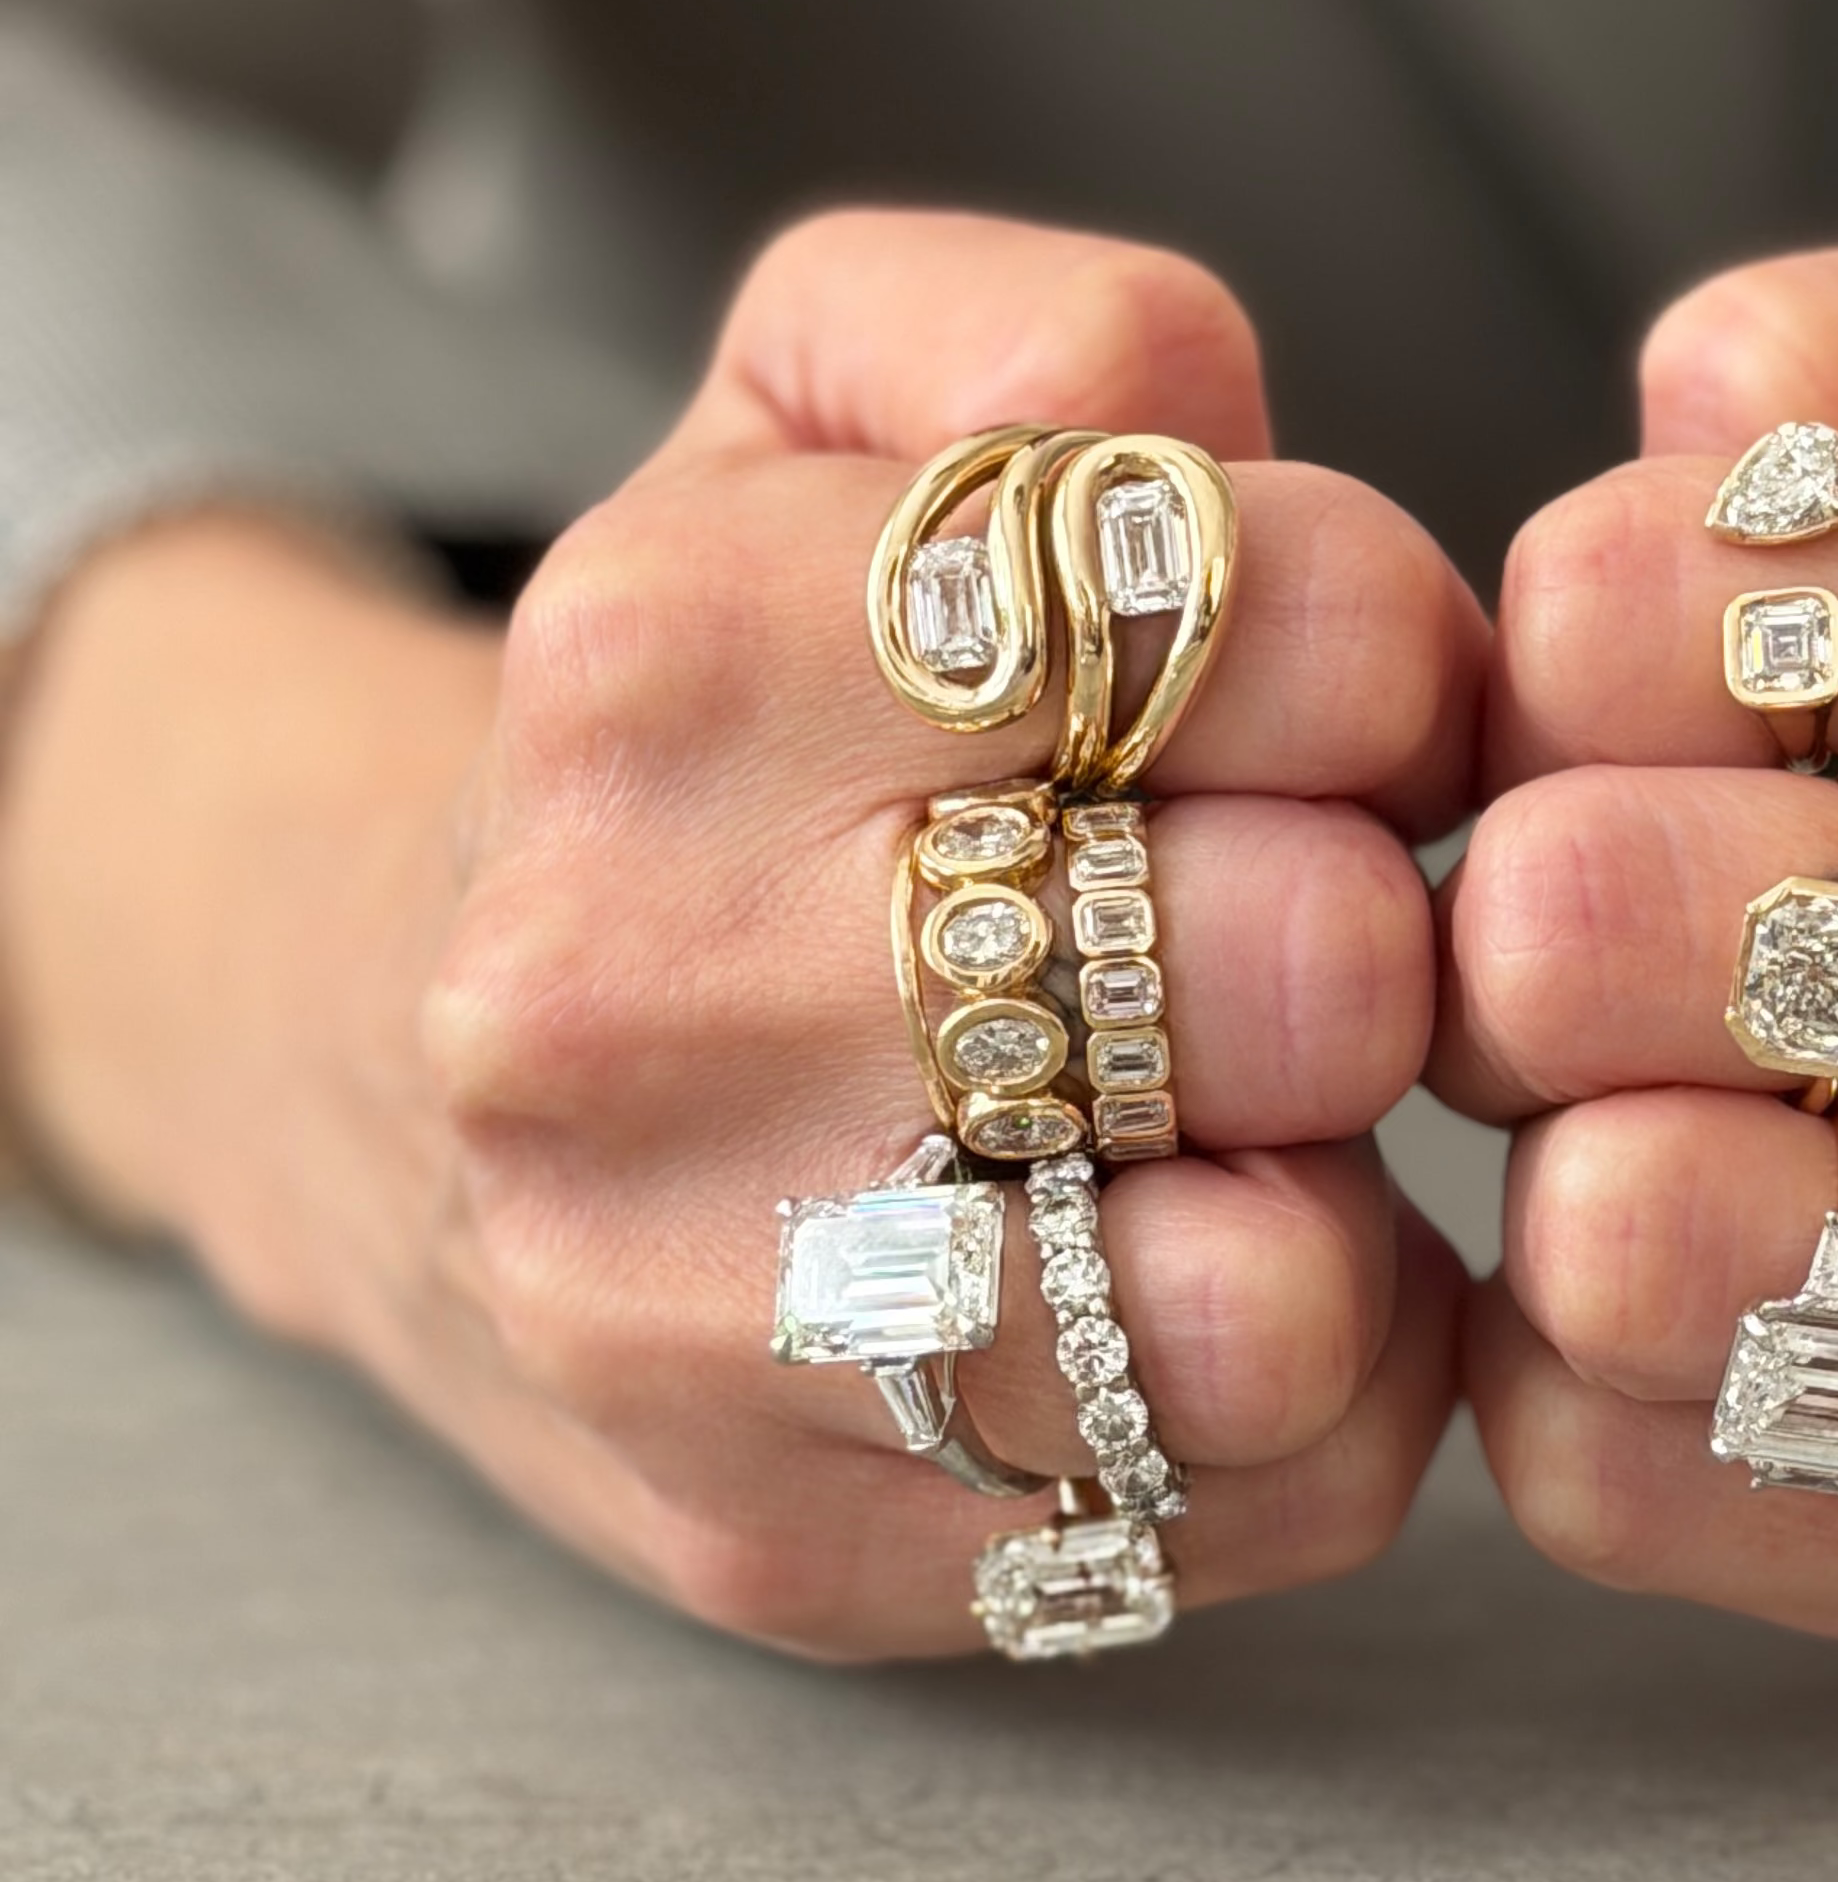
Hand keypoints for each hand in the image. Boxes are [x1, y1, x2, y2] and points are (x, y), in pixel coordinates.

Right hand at [0, 214, 1484, 1653]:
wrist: (394, 1065)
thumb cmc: (713, 729)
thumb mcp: (818, 412)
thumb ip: (1065, 340)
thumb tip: (1239, 449)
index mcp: (673, 654)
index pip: (1288, 617)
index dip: (1400, 660)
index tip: (1325, 710)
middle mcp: (633, 1001)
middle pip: (1315, 963)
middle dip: (1376, 926)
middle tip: (1294, 924)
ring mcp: (688, 1317)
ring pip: (1288, 1304)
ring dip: (1349, 1189)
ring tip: (1244, 1120)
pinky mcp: (784, 1541)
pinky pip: (1277, 1493)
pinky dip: (1329, 1383)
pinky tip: (1193, 1268)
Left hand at [1440, 225, 1837, 1659]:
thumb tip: (1683, 422)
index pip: (1616, 603)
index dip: (1552, 656)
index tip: (1654, 710)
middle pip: (1578, 925)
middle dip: (1525, 918)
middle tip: (1617, 935)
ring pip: (1601, 1232)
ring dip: (1551, 1157)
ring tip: (1665, 1109)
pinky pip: (1607, 1464)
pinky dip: (1586, 1368)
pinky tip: (1728, 1281)